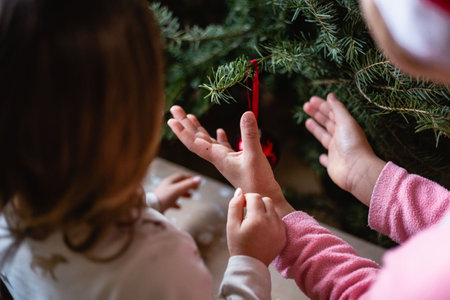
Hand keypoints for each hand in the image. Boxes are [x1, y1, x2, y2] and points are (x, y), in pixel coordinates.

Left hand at [153, 172, 201, 211]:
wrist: (151, 209)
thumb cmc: (163, 198)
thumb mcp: (177, 190)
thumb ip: (188, 184)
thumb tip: (200, 178)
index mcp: (169, 181)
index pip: (181, 176)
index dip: (190, 177)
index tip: (197, 181)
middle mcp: (166, 187)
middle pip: (179, 184)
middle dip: (188, 186)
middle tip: (196, 189)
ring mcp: (163, 195)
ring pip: (175, 192)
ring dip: (183, 194)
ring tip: (190, 197)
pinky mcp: (162, 203)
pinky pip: (171, 201)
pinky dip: (177, 203)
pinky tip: (179, 207)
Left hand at [168, 105, 293, 216]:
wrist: (264, 198)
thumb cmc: (258, 182)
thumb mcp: (254, 156)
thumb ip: (250, 135)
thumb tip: (247, 113)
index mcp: (218, 157)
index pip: (195, 142)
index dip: (183, 131)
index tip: (171, 119)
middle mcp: (218, 158)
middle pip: (197, 139)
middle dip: (185, 124)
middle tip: (174, 109)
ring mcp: (226, 160)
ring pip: (208, 142)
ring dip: (198, 129)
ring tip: (190, 117)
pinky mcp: (237, 161)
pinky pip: (224, 147)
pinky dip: (220, 138)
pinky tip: (219, 130)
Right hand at [226, 189, 285, 265]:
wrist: (251, 265)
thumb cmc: (238, 245)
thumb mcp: (231, 225)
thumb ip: (235, 206)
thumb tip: (240, 191)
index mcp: (258, 218)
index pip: (255, 196)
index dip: (247, 199)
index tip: (242, 207)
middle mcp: (272, 222)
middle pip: (266, 200)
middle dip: (257, 204)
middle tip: (248, 215)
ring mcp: (280, 229)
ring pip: (273, 210)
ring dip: (264, 211)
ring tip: (255, 223)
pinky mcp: (283, 235)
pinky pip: (278, 220)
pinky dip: (271, 221)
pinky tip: (262, 230)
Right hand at [303, 93, 385, 205]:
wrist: (356, 170)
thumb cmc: (353, 144)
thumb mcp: (346, 122)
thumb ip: (337, 109)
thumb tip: (330, 95)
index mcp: (346, 127)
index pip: (332, 113)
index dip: (322, 105)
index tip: (312, 99)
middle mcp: (341, 137)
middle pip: (327, 122)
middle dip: (317, 113)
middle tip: (306, 106)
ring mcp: (336, 151)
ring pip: (324, 137)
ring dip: (316, 129)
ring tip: (307, 121)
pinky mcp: (332, 164)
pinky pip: (326, 160)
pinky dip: (323, 158)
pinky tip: (321, 156)